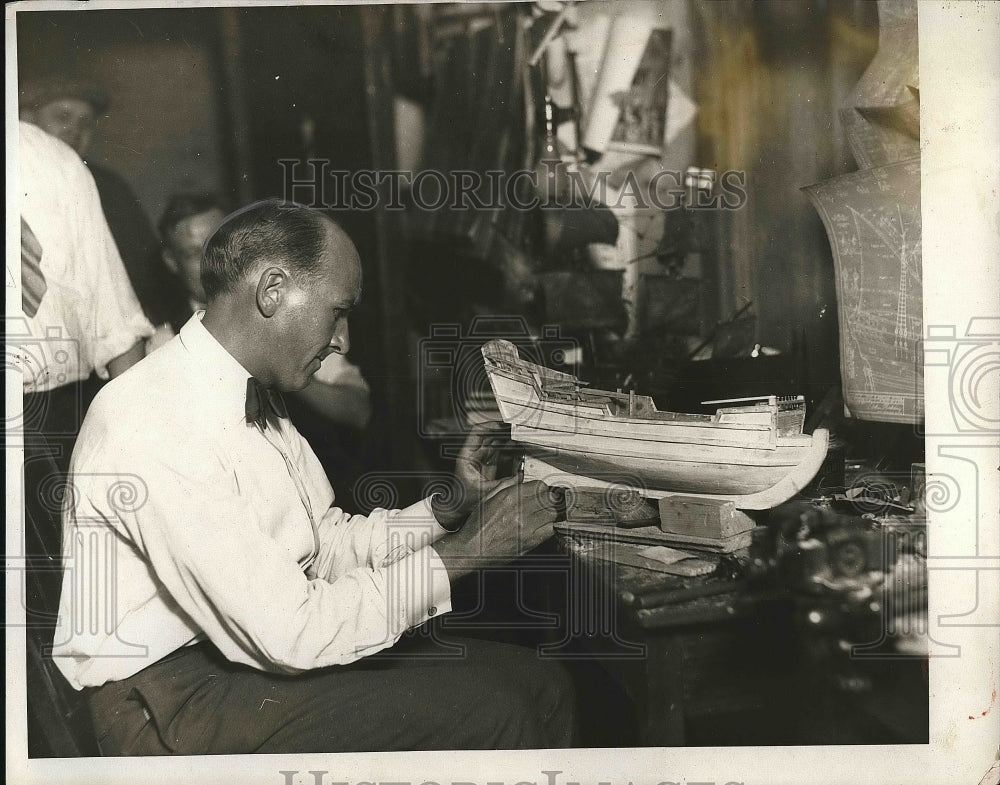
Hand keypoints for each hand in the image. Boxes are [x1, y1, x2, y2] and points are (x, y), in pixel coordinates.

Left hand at [432, 422, 514, 529]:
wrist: (458, 507)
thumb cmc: (463, 500)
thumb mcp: (484, 492)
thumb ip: (502, 485)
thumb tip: (520, 478)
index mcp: (467, 456)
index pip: (477, 433)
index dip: (490, 425)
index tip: (504, 425)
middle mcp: (474, 454)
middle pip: (489, 435)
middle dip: (504, 431)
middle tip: (519, 430)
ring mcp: (482, 458)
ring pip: (496, 442)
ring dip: (509, 439)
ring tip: (522, 437)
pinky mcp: (489, 464)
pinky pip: (501, 452)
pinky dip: (510, 450)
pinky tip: (520, 449)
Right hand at [432, 478, 559, 580]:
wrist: (473, 549)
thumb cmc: (477, 526)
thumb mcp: (487, 499)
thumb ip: (505, 485)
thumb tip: (518, 478)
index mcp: (510, 497)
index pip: (539, 485)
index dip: (540, 488)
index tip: (538, 492)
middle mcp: (521, 509)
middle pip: (549, 498)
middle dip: (547, 499)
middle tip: (542, 503)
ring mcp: (527, 525)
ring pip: (552, 513)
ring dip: (549, 513)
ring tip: (541, 515)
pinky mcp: (530, 540)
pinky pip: (550, 530)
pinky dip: (549, 527)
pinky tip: (541, 527)